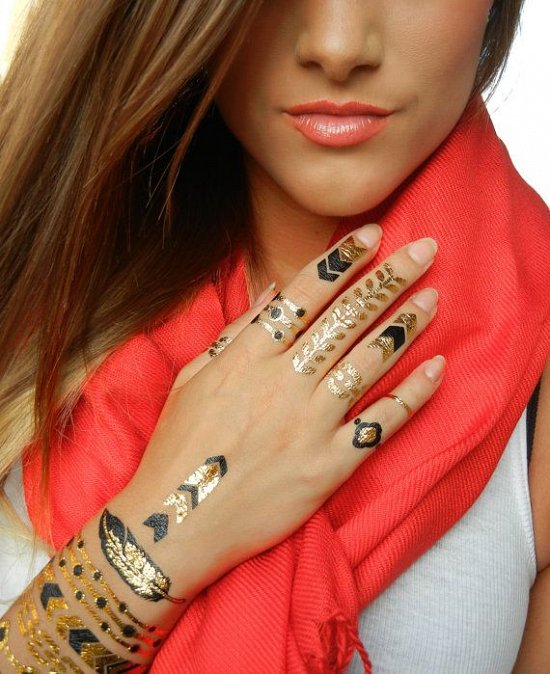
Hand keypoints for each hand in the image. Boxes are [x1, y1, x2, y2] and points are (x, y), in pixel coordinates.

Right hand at [118, 224, 442, 596]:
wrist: (176, 524)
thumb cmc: (179, 448)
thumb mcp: (192, 379)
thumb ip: (235, 333)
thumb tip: (271, 292)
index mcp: (248, 357)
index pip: (304, 295)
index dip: (343, 261)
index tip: (375, 235)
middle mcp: (284, 383)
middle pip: (346, 319)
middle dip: (389, 279)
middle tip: (424, 251)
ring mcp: (310, 425)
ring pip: (369, 363)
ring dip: (405, 327)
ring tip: (433, 299)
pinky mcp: (329, 467)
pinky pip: (380, 424)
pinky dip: (413, 395)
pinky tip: (437, 368)